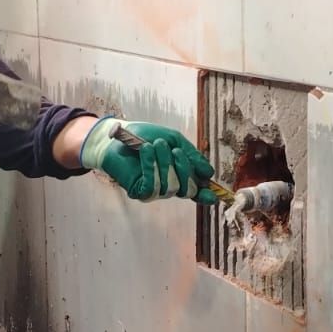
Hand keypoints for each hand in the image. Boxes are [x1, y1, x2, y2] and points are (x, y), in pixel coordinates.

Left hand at [81, 118, 215, 203]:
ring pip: (170, 187)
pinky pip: (152, 186)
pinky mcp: (139, 191)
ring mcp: (155, 191)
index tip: (213, 196)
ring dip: (163, 163)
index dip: (205, 195)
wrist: (118, 135)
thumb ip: (192, 156)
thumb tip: (209, 174)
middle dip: (183, 168)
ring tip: (154, 145)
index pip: (195, 191)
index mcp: (179, 175)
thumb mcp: (175, 140)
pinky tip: (145, 151)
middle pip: (187, 189)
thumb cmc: (145, 136)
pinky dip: (150, 167)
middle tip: (173, 149)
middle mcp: (169, 186)